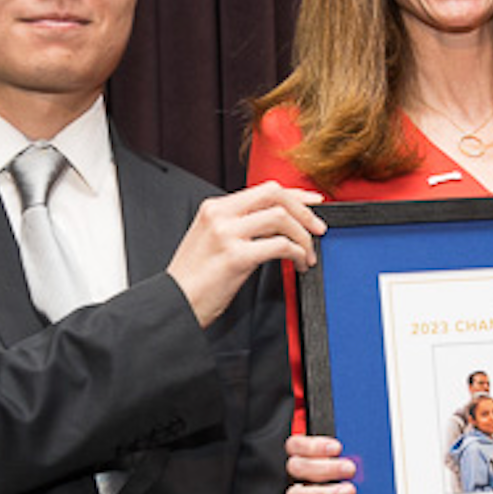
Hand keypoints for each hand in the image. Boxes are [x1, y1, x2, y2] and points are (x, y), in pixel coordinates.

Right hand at [168, 182, 323, 326]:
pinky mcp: (236, 256)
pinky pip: (279, 246)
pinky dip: (297, 253)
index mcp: (214, 208)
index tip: (313, 202)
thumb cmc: (194, 280)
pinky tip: (298, 264)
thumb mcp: (212, 241)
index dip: (295, 195)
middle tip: (318, 229)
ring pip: (281, 218)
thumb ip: (238, 227)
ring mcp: (227, 234)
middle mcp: (220, 215)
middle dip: (304, 211)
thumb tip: (275, 225)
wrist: (174, 304)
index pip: (264, 190)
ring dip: (303, 237)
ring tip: (307, 255)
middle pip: (275, 194)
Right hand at [286, 432, 356, 493]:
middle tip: (350, 469)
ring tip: (348, 492)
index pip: (297, 445)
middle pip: (298, 468)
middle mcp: (297, 480)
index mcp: (304, 460)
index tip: (337, 447)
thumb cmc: (348, 483)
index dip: (314, 445)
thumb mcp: (346, 466)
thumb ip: (348, 457)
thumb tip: (364, 453)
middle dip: (325, 468)